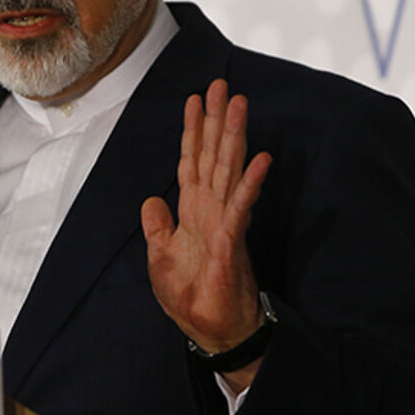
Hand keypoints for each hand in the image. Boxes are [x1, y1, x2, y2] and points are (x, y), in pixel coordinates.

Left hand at [141, 79, 272, 370]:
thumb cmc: (190, 297)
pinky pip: (242, 205)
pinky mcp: (233, 239)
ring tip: (239, 104)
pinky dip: (251, 181)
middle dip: (215, 119)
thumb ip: (157, 227)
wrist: (211, 330)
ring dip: (234, 136)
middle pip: (213, 155)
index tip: (194, 99)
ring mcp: (224, 220)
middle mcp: (210, 208)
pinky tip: (262, 157)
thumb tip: (152, 200)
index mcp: (192, 211)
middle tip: (220, 84)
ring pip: (228, 169)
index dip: (192, 131)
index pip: (191, 161)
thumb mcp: (160, 257)